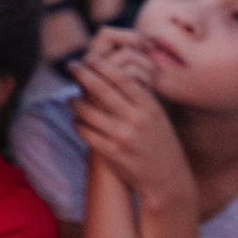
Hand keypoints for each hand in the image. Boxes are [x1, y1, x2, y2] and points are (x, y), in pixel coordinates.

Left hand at [70, 41, 192, 210]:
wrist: (167, 179)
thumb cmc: (159, 142)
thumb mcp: (157, 116)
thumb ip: (139, 97)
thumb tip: (116, 72)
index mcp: (150, 107)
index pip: (122, 78)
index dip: (102, 65)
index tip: (89, 58)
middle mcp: (137, 119)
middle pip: (102, 90)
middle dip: (82, 74)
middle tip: (70, 65)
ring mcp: (123, 137)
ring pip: (88, 112)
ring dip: (75, 102)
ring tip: (70, 99)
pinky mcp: (112, 153)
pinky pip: (86, 132)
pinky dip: (78, 123)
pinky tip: (76, 120)